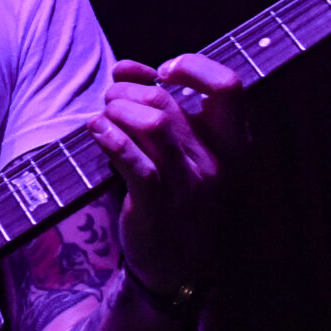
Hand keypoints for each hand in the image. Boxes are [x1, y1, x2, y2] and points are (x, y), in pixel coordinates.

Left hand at [88, 54, 243, 296]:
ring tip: (105, 117)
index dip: (193, 67)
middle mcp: (217, 162)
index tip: (162, 72)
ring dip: (116, 110)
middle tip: (113, 100)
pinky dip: (109, 138)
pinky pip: (134, 161)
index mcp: (234, 143)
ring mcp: (188, 186)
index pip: (229, 85)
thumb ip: (164, 106)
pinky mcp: (156, 206)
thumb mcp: (186, 149)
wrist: (174, 263)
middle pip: (167, 100)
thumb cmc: (177, 193)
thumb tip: (127, 69)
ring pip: (152, 123)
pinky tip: (96, 131)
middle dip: (128, 91)